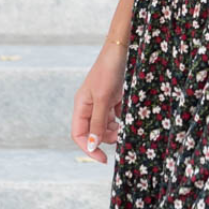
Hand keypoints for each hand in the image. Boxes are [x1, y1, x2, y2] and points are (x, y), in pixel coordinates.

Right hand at [71, 41, 127, 162]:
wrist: (124, 49)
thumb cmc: (109, 70)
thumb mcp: (103, 99)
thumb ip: (98, 123)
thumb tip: (93, 145)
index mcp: (81, 105)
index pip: (79, 134)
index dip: (89, 148)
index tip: (103, 159)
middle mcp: (89, 105)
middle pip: (94, 132)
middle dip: (107, 138)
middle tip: (121, 135)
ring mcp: (102, 102)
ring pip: (106, 126)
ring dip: (116, 130)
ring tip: (126, 125)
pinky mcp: (114, 98)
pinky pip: (116, 117)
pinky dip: (122, 120)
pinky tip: (130, 117)